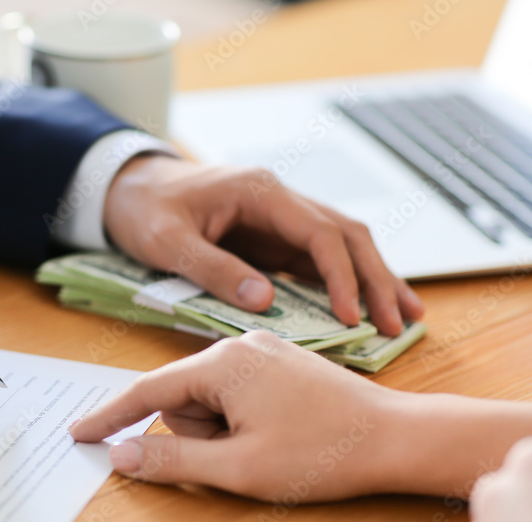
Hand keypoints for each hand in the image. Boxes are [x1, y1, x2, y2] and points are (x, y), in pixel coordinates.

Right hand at [69, 331, 404, 501]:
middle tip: (244, 456)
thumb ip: (172, 460)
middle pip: (182, 399)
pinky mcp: (279, 362)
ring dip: (223, 431)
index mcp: (221, 364)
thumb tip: (120, 455)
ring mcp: (261, 350)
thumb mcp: (239, 467)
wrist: (396, 438)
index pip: (146, 392)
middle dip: (199, 435)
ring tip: (269, 446)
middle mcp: (236, 345)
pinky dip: (241, 420)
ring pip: (210, 399)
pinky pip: (235, 393)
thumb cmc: (321, 453)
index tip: (77, 433)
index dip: (109, 418)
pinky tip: (278, 434)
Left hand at [103, 156, 424, 335]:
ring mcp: (280, 220)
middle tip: (398, 323)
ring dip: (372, 279)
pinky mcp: (273, 239)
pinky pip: (318, 260)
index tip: (352, 315)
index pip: (319, 232)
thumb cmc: (145, 210)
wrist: (130, 189)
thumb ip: (213, 269)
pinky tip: (365, 308)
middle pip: (346, 235)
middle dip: (376, 279)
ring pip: (342, 245)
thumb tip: (266, 301)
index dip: (341, 275)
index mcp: (260, 193)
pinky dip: (345, 283)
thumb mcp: (167, 242)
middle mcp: (280, 201)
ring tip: (403, 318)